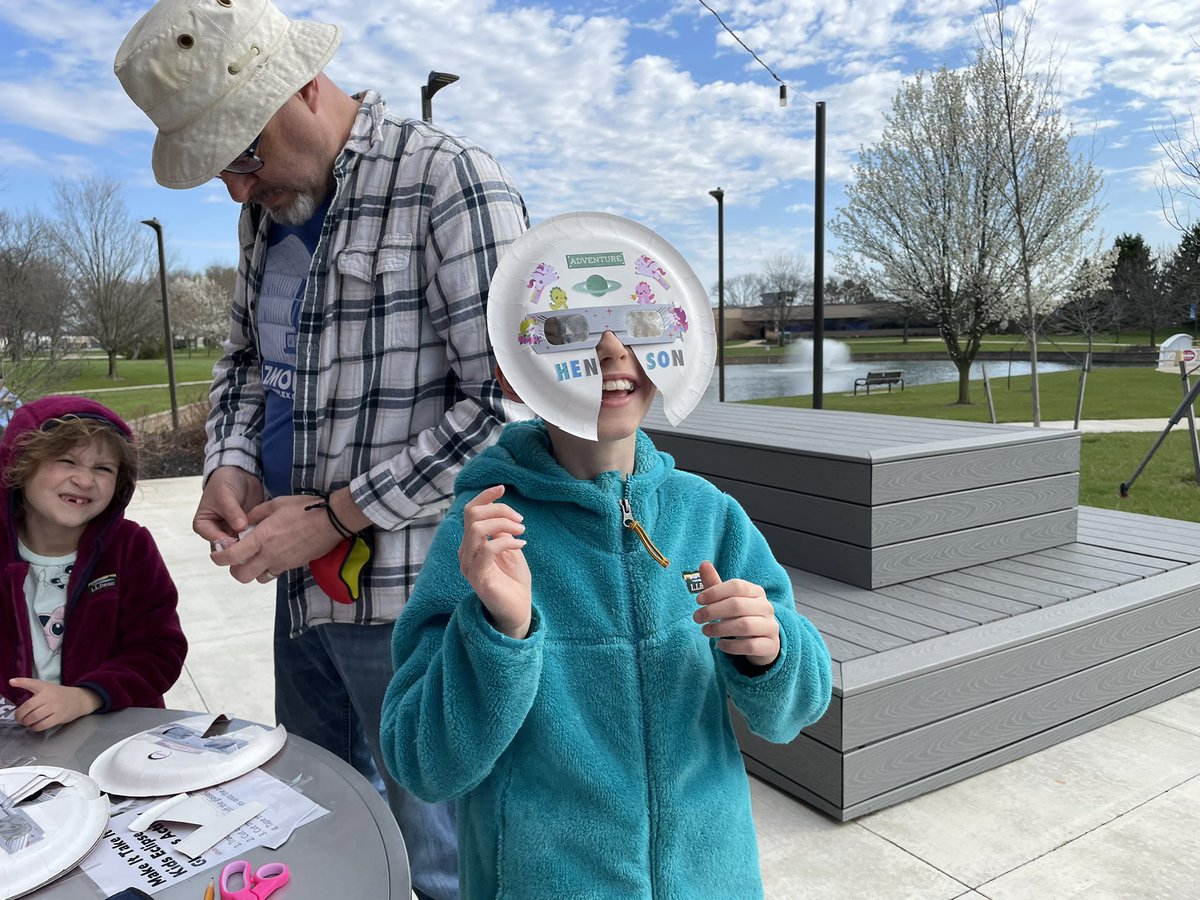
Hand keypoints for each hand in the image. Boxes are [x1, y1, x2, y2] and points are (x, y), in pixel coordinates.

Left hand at [8, 678, 100, 730]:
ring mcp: (55, 707)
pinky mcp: (59, 717)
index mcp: (44, 687)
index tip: (12, 682)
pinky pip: (43, 724)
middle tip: (18, 718)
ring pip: (34, 717)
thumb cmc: (58, 694)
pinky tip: (34, 726)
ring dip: (26, 722)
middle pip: (28, 706)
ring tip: (25, 722)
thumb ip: (33, 691)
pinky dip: (35, 727)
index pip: (32, 683)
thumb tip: (18, 702)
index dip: (21, 682)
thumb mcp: (47, 688)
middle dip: (19, 715)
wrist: (79, 699)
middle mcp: (49, 696)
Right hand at [193, 466, 264, 545]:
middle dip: (239, 547)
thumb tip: (240, 528)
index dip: (225, 543)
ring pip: (240, 545)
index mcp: (204, 525)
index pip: (212, 540)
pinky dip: (258, 538)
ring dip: (249, 544)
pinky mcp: (246, 529)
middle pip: (226, 548)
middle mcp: (216, 532)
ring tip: (260, 540)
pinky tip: (266, 537)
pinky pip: (251, 538)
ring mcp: (232, 532)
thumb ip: (232, 512)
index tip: (238, 540)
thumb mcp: (225, 495)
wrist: (239, 474)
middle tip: (252, 544)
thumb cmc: (224, 483)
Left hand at [209, 494, 343, 583]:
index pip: (232, 556)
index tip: (216, 554)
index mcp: (262, 537)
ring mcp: (282, 562)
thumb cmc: (305, 508)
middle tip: (236, 557)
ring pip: (258, 578)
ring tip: (255, 556)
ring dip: (252, 570)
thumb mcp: (276, 504)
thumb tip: (244, 523)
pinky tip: (273, 555)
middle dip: (234, 569)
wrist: (332, 521)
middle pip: (241, 575)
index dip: (219, 558)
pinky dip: (268, 568)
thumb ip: (256, 514)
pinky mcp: (293, 566)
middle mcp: (270, 554)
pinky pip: (274, 573)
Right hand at [458, 485, 530, 638]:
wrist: (517, 609)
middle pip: (472, 515)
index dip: (484, 496)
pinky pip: (488, 549)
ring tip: (521, 532)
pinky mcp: (478, 577)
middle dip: (498, 510)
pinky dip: (507, 541)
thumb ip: (502, 530)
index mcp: (471, 543)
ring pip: (477, 529)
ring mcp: (469, 565)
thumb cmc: (514, 580)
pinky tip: (521, 545)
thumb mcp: (510, 548)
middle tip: (520, 520)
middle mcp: (465, 552)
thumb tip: (501, 510)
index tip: (502, 488)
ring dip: (502, 524)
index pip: (469, 511)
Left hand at [693, 561, 780, 667]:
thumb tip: (703, 563)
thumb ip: (716, 584)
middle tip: (697, 618)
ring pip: (745, 625)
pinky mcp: (770, 646)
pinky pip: (750, 646)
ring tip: (705, 631)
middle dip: (713, 611)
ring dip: (720, 629)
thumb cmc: (741, 616)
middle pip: (738, 605)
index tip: (698, 600)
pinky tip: (720, 645)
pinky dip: (732, 646)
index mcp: (756, 591)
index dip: (715, 591)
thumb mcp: (728, 600)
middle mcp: (766, 607)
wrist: (763, 642)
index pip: (737, 586)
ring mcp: (770, 627)